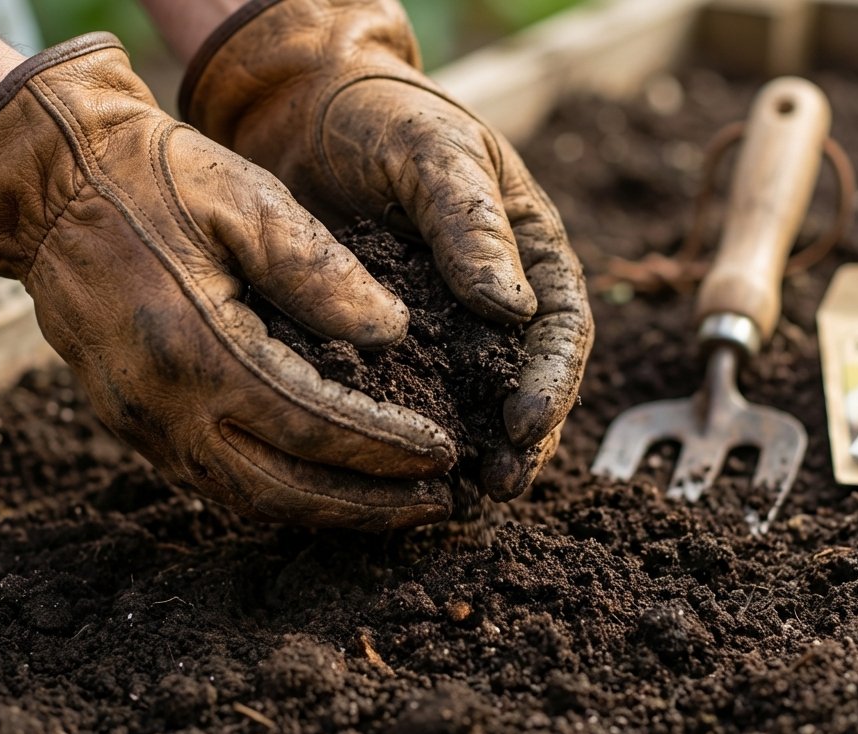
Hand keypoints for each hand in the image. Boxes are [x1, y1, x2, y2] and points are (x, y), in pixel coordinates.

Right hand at [0, 34, 458, 528]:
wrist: (50, 185)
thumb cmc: (156, 179)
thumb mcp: (247, 199)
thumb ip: (322, 270)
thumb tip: (393, 333)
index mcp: (194, 346)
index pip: (311, 424)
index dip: (383, 448)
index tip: (442, 454)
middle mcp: (161, 405)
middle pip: (281, 488)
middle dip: (366, 504)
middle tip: (435, 504)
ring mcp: (139, 423)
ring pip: (244, 500)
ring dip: (324, 512)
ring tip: (394, 507)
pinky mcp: (131, 424)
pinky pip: (211, 484)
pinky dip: (277, 496)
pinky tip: (324, 488)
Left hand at [179, 0, 593, 499]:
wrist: (296, 109)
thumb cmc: (380, 116)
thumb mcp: (434, 154)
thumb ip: (472, 224)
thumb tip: (513, 309)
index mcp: (529, 253)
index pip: (561, 329)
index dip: (552, 382)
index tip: (524, 423)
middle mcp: (494, 301)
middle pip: (524, 384)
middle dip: (517, 441)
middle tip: (495, 485)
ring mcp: (441, 330)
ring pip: (468, 406)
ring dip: (468, 456)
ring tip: (452, 499)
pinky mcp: (385, 349)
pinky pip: (405, 401)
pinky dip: (405, 440)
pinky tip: (390, 475)